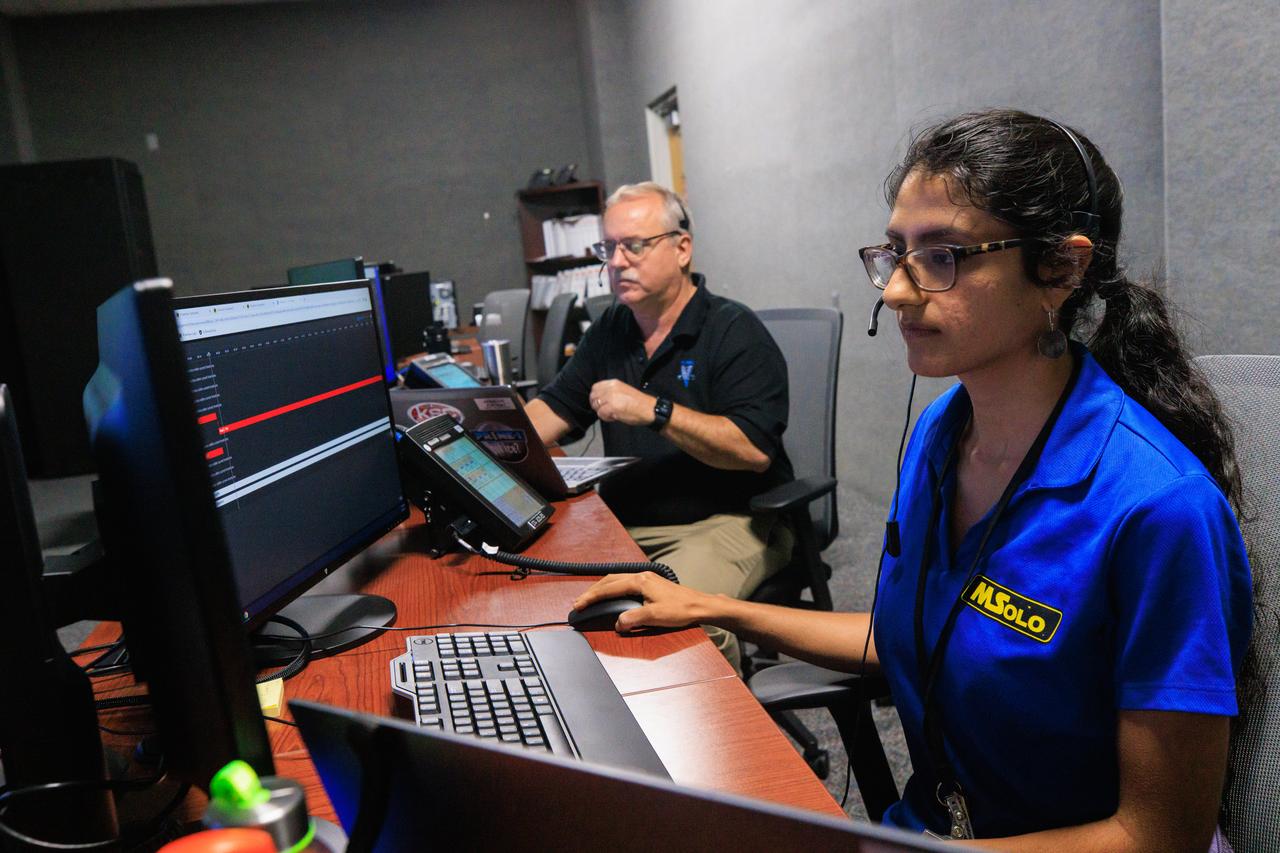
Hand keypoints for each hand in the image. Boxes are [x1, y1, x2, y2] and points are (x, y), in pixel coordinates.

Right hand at [572, 572, 714, 631]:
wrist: (700, 606)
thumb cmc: (681, 610)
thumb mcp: (655, 616)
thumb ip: (633, 619)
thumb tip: (617, 623)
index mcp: (640, 581)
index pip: (608, 588)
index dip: (592, 597)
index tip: (579, 605)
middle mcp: (641, 576)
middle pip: (609, 580)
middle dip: (592, 591)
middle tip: (579, 603)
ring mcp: (646, 578)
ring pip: (616, 579)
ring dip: (601, 589)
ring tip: (590, 598)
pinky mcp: (650, 583)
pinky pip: (624, 582)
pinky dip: (612, 588)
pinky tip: (611, 594)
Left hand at [589, 379, 656, 426]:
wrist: (649, 409)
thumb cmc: (638, 403)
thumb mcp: (622, 390)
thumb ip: (611, 392)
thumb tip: (600, 399)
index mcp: (614, 383)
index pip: (595, 387)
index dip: (596, 397)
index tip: (601, 403)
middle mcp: (611, 388)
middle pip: (593, 397)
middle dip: (597, 405)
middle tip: (606, 410)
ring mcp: (611, 397)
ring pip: (596, 406)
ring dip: (601, 412)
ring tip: (612, 413)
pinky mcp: (612, 407)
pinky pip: (600, 414)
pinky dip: (606, 418)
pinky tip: (614, 417)